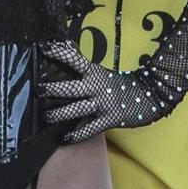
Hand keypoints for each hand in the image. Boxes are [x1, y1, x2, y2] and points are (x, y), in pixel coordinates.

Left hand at [38, 41, 174, 142]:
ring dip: (57, 114)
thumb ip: (84, 67)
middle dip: (52, 89)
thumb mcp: (103, 72)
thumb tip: (66, 49)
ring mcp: (101, 104)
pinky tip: (62, 139)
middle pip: (70, 88)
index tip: (43, 49)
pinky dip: (74, 135)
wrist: (150, 95)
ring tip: (44, 116)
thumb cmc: (121, 84)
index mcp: (95, 73)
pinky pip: (87, 129)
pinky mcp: (107, 120)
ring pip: (74, 110)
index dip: (59, 54)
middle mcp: (96, 88)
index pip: (74, 60)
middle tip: (37, 90)